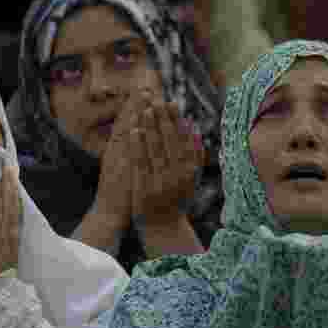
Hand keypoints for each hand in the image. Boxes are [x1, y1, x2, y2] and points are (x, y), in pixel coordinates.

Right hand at [92, 89, 149, 221]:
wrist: (108, 214)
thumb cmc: (120, 191)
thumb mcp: (124, 166)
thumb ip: (132, 149)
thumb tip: (141, 132)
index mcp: (118, 150)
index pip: (128, 123)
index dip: (136, 106)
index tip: (144, 89)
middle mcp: (116, 152)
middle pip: (126, 124)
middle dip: (136, 104)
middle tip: (145, 86)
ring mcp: (117, 161)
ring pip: (124, 133)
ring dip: (134, 115)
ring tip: (143, 98)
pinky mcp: (119, 173)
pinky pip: (125, 153)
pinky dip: (129, 141)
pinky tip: (134, 126)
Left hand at [130, 97, 205, 225]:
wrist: (164, 227)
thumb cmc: (177, 199)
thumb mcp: (191, 179)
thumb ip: (194, 156)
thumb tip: (193, 129)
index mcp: (190, 170)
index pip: (182, 140)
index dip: (176, 120)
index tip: (171, 103)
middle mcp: (177, 175)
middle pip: (169, 141)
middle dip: (162, 119)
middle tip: (156, 100)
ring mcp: (160, 181)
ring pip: (154, 149)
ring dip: (149, 128)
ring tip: (145, 110)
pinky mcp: (144, 187)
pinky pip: (140, 161)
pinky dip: (137, 145)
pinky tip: (134, 130)